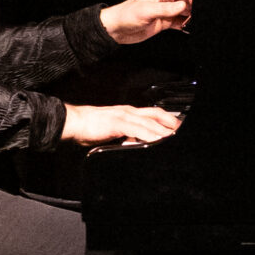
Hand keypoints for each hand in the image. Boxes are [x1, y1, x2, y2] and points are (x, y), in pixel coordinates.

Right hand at [61, 103, 182, 147]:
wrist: (72, 122)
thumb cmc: (88, 128)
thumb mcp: (111, 132)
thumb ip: (124, 136)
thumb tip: (133, 143)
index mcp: (127, 112)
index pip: (152, 113)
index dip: (167, 119)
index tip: (176, 127)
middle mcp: (128, 111)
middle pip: (156, 115)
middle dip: (171, 123)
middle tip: (182, 132)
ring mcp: (123, 116)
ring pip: (150, 122)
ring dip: (164, 131)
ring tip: (174, 138)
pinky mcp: (117, 123)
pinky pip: (138, 130)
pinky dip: (150, 135)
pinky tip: (157, 141)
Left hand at [99, 0, 193, 44]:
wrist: (116, 29)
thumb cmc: (126, 15)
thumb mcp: (147, 11)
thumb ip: (166, 9)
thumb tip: (183, 5)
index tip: (204, 7)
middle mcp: (167, 0)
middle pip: (189, 2)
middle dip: (196, 10)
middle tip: (201, 19)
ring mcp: (167, 11)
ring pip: (186, 13)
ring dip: (192, 19)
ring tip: (196, 25)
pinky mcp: (165, 22)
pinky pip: (181, 23)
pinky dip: (186, 26)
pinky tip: (189, 29)